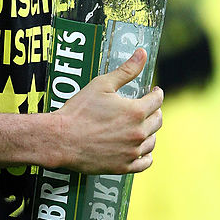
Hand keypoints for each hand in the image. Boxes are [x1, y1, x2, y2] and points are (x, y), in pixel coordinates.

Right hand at [56, 48, 163, 174]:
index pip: (157, 100)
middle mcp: (138, 133)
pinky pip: (145, 162)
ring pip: (152, 142)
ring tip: (142, 127)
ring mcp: (131, 152)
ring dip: (150, 132)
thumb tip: (142, 53)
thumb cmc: (79, 110)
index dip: (156, 93)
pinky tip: (141, 149)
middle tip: (147, 108)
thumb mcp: (102, 84)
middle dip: (154, 111)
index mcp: (135, 111)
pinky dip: (146, 155)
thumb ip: (126, 70)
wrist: (61, 139)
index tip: (154, 91)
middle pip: (157, 121)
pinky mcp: (123, 166)